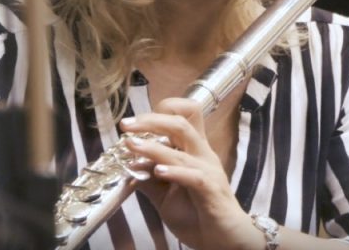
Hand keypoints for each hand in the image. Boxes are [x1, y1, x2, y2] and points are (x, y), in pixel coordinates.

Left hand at [120, 98, 261, 249]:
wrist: (222, 239)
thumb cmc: (197, 214)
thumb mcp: (165, 196)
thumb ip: (148, 180)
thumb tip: (128, 165)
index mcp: (193, 150)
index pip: (185, 115)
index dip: (161, 112)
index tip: (134, 122)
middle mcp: (202, 154)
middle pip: (181, 123)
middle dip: (151, 120)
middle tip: (127, 125)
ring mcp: (208, 170)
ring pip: (182, 149)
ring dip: (153, 147)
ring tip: (132, 146)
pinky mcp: (211, 189)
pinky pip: (194, 175)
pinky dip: (175, 171)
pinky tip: (158, 172)